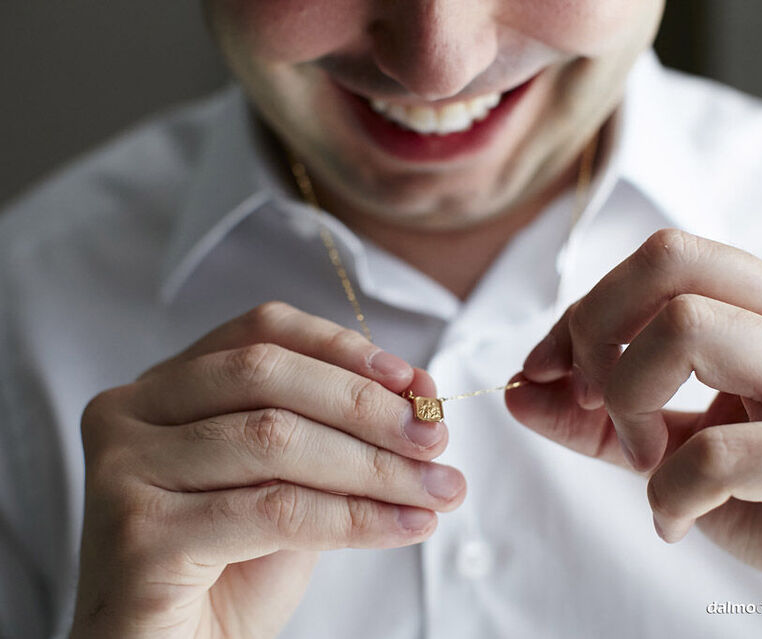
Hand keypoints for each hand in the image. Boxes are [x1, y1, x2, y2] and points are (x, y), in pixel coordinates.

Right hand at [71, 302, 465, 638]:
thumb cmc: (231, 569)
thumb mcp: (291, 481)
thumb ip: (336, 434)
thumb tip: (419, 391)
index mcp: (166, 387)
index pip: (261, 331)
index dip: (342, 349)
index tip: (413, 382)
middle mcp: (131, 414)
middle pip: (267, 376)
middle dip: (367, 407)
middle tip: (435, 439)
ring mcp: (123, 470)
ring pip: (274, 439)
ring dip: (375, 467)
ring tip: (437, 490)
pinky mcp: (138, 532)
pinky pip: (274, 509)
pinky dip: (355, 517)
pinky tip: (404, 525)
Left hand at [507, 229, 761, 638]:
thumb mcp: (672, 445)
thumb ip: (594, 416)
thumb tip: (517, 389)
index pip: (659, 259)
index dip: (583, 311)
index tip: (545, 370)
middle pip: (668, 264)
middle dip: (598, 335)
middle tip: (595, 405)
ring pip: (688, 330)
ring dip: (631, 407)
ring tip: (647, 463)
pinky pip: (718, 451)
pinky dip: (670, 492)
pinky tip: (676, 518)